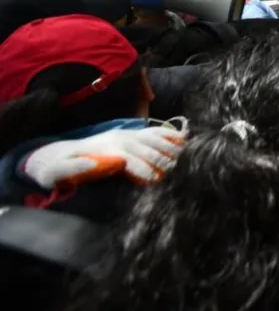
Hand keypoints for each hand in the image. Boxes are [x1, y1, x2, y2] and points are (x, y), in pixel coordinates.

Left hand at [22, 126, 185, 188]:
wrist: (59, 153)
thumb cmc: (59, 168)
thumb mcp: (58, 171)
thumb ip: (74, 168)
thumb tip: (93, 165)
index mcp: (107, 149)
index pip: (133, 160)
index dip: (146, 170)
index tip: (157, 181)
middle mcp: (121, 139)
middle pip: (149, 150)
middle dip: (165, 162)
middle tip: (179, 175)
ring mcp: (128, 134)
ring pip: (156, 139)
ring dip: (172, 149)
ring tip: (186, 160)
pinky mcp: (131, 134)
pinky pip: (155, 132)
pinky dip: (170, 135)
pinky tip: (183, 141)